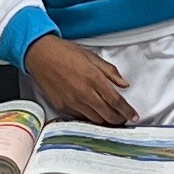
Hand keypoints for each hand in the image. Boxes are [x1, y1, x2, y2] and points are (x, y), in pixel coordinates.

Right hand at [24, 33, 140, 125]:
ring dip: (105, 120)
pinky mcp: (62, 106)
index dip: (127, 111)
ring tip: (110, 118)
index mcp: (94, 78)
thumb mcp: (92, 56)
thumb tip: (123, 84)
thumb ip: (110, 72)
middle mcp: (84, 93)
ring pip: (95, 119)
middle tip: (123, 118)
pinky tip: (94, 114)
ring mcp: (73, 102)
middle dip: (119, 119)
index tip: (133, 115)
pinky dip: (90, 118)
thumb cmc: (64, 52)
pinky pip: (81, 118)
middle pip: (108, 115)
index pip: (116, 101)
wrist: (40, 55)